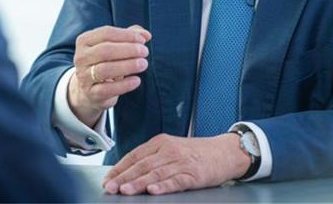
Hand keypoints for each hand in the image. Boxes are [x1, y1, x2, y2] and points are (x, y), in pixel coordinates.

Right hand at [68, 25, 151, 127]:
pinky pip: (107, 89)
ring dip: (127, 66)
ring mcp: (84, 76)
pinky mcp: (91, 93)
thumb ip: (131, 36)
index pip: (106, 33)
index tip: (143, 40)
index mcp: (85, 41)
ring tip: (143, 64)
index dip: (127, 35)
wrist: (90, 89)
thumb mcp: (115, 46)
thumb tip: (146, 35)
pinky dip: (124, 85)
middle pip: (105, 50)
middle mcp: (81, 58)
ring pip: (105, 69)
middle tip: (145, 52)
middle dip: (128, 50)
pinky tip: (136, 80)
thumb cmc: (106, 61)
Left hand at [102, 133, 250, 195]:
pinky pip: (176, 181)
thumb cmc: (196, 152)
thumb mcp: (172, 148)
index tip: (107, 179)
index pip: (135, 155)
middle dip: (124, 177)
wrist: (225, 152)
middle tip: (110, 187)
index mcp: (161, 142)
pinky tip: (154, 190)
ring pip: (156, 173)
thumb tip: (128, 172)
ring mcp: (182, 162)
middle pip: (142, 164)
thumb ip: (152, 157)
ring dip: (139, 182)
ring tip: (125, 190)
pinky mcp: (194, 174)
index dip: (119, 168)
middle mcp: (170, 150)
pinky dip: (164, 186)